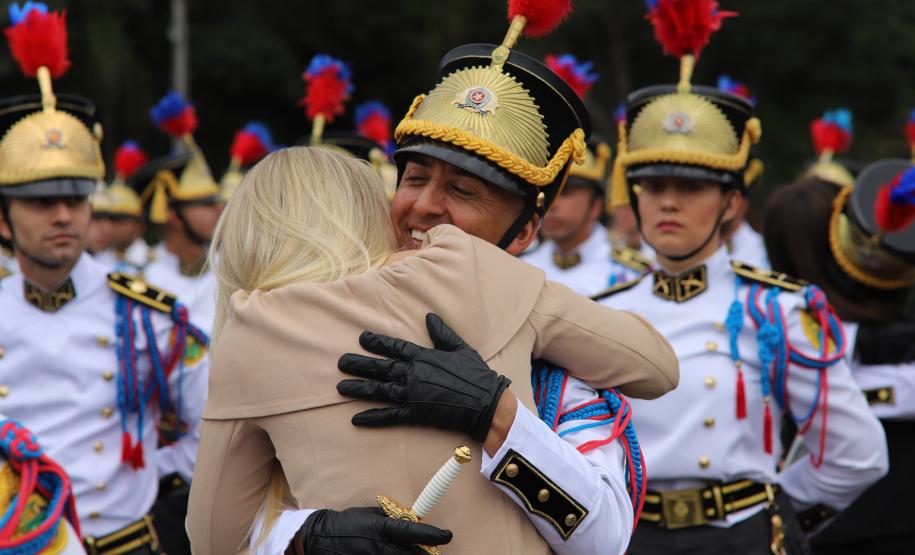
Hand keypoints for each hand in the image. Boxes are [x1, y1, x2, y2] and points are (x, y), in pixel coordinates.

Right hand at [299, 507, 451, 554]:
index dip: (431, 534)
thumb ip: (390, 518)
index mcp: (379, 527)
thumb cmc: (346, 523)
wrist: (320, 539)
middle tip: (434, 552)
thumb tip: (411, 519)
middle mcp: (377, 545)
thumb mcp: (369, 513)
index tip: (446, 535)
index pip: (410, 531)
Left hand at [337, 313, 510, 441]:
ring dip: (359, 389)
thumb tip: (429, 316)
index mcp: (424, 357)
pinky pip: (390, 416)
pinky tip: (356, 419)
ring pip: (379, 390)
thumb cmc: (476, 375)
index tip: (361, 338)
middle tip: (340, 363)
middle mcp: (414, 374)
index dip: (377, 343)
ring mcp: (413, 395)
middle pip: (381, 368)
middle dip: (359, 365)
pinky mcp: (416, 414)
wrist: (486, 403)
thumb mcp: (460, 348)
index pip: (395, 348)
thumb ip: (442, 333)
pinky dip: (372, 418)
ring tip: (341, 388)